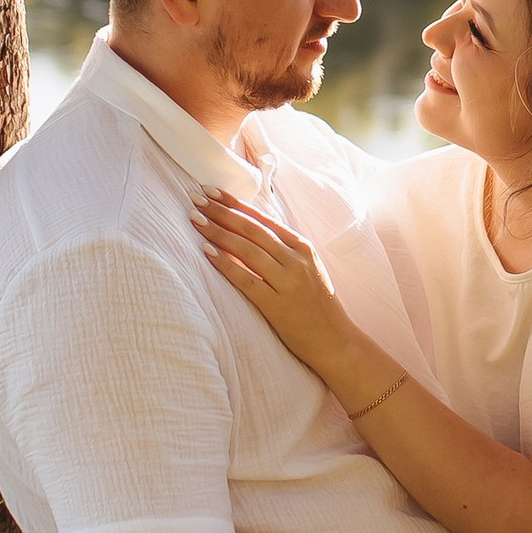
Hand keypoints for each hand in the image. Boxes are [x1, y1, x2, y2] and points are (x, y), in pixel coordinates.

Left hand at [194, 191, 378, 395]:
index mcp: (302, 247)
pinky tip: (207, 253)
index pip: (263, 219)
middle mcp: (296, 260)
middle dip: (222, 212)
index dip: (235, 204)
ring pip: (248, 250)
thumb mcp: (306, 269)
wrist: (336, 341)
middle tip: (196, 199)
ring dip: (219, 233)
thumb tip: (248, 230)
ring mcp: (288, 282)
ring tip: (195, 221)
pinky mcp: (278, 305)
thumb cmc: (316, 306)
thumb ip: (282, 250)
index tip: (212, 191)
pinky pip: (247, 280)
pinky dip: (226, 264)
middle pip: (252, 229)